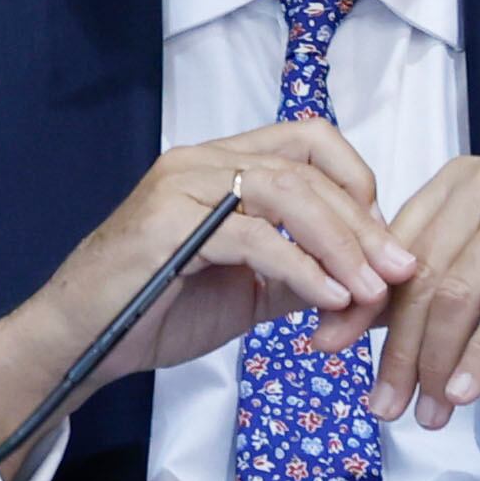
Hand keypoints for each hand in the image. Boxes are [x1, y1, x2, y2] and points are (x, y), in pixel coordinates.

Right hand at [0, 120, 416, 475]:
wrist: (79, 341)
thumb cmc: (155, 309)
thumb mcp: (246, 288)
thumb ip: (301, 275)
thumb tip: (368, 285)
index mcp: (222, 162)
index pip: (309, 139)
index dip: (357, 182)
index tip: (384, 241)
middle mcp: (203, 159)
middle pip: (307, 164)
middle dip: (363, 219)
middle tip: (399, 269)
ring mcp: (183, 184)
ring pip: (287, 190)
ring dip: (341, 241)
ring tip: (372, 289)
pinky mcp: (169, 224)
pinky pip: (253, 236)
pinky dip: (301, 267)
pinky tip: (328, 299)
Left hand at [370, 159, 479, 431]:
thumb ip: (432, 284)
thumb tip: (357, 325)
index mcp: (457, 183)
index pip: (392, 248)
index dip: (359, 302)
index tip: (327, 348)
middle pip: (422, 276)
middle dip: (397, 348)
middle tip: (383, 404)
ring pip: (459, 294)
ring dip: (437, 363)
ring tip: (428, 413)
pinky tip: (467, 392)